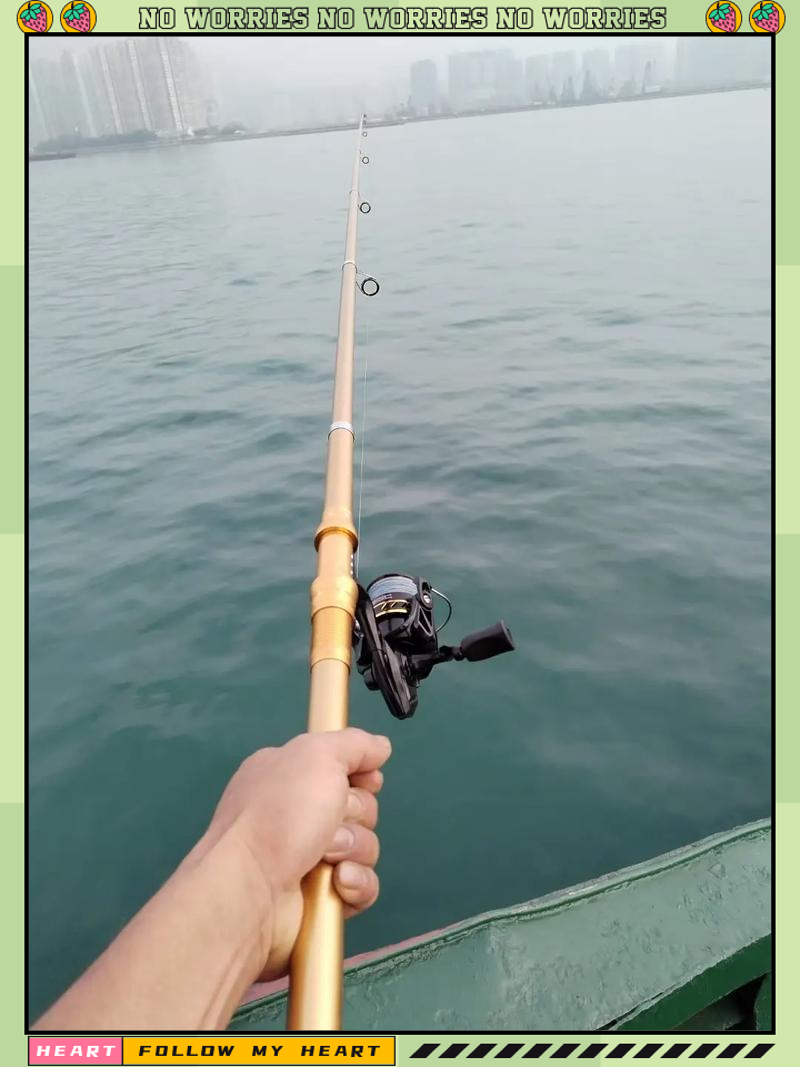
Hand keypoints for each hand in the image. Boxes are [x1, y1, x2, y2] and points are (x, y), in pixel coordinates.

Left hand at [199, 728, 391, 979]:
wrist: (250, 888)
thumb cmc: (279, 812)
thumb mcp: (317, 755)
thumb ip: (354, 743)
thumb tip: (381, 746)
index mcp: (289, 775)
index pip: (344, 768)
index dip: (361, 775)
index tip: (364, 781)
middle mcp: (297, 813)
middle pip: (360, 807)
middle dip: (355, 814)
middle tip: (329, 823)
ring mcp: (308, 857)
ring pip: (365, 846)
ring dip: (353, 849)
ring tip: (325, 857)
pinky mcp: (320, 896)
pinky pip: (362, 885)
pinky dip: (355, 883)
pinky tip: (337, 883)